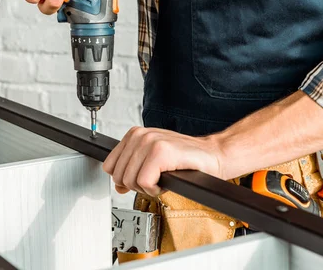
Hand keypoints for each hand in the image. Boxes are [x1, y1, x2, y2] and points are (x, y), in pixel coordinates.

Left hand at [102, 127, 221, 195]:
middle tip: (155, 180)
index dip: (124, 179)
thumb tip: (118, 185)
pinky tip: (167, 180)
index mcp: (134, 134)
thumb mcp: (151, 161)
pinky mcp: (162, 152)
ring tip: (162, 179)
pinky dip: (156, 189)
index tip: (140, 178)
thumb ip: (131, 168)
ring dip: (148, 187)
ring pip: (131, 180)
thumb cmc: (185, 159)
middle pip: (119, 176)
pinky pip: (145, 182)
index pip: (109, 165)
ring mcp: (151, 141)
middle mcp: (140, 135)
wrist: (213, 156)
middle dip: (136, 185)